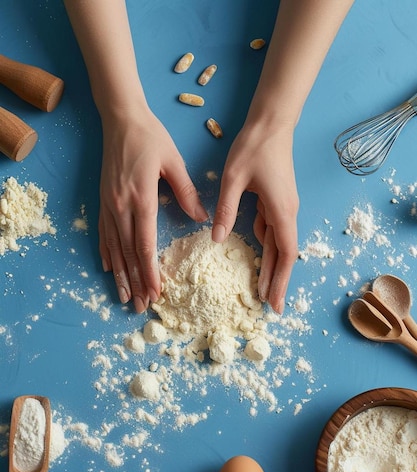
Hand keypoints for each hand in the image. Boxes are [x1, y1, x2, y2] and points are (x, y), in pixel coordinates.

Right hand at [99, 108, 207, 312]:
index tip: (156, 291)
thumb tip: (202, 218)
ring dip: (120, 275)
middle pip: (129, 253)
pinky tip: (110, 269)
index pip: (145, 244)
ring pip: (114, 248)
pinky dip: (107, 253)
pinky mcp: (103, 201)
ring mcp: (109, 204)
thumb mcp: (173, 162)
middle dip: (136, 282)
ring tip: (124, 297)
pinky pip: (103, 233)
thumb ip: (186, 192)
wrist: (121, 118)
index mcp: (141, 198)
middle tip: (141, 306)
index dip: (150, 272)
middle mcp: (121, 206)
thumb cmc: (151, 137)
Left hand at [212, 121, 298, 312]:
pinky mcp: (276, 202)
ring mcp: (283, 208)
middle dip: (277, 282)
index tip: (275, 303)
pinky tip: (256, 257)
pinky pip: (271, 231)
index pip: (286, 253)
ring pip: (278, 245)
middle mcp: (286, 213)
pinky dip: (266, 248)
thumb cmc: (254, 147)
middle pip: (284, 255)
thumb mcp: (233, 179)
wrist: (271, 123)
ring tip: (261, 290)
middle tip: (270, 308)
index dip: (280, 280)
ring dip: (271, 267)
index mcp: (280, 210)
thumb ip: (226, 210)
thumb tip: (215, 239)